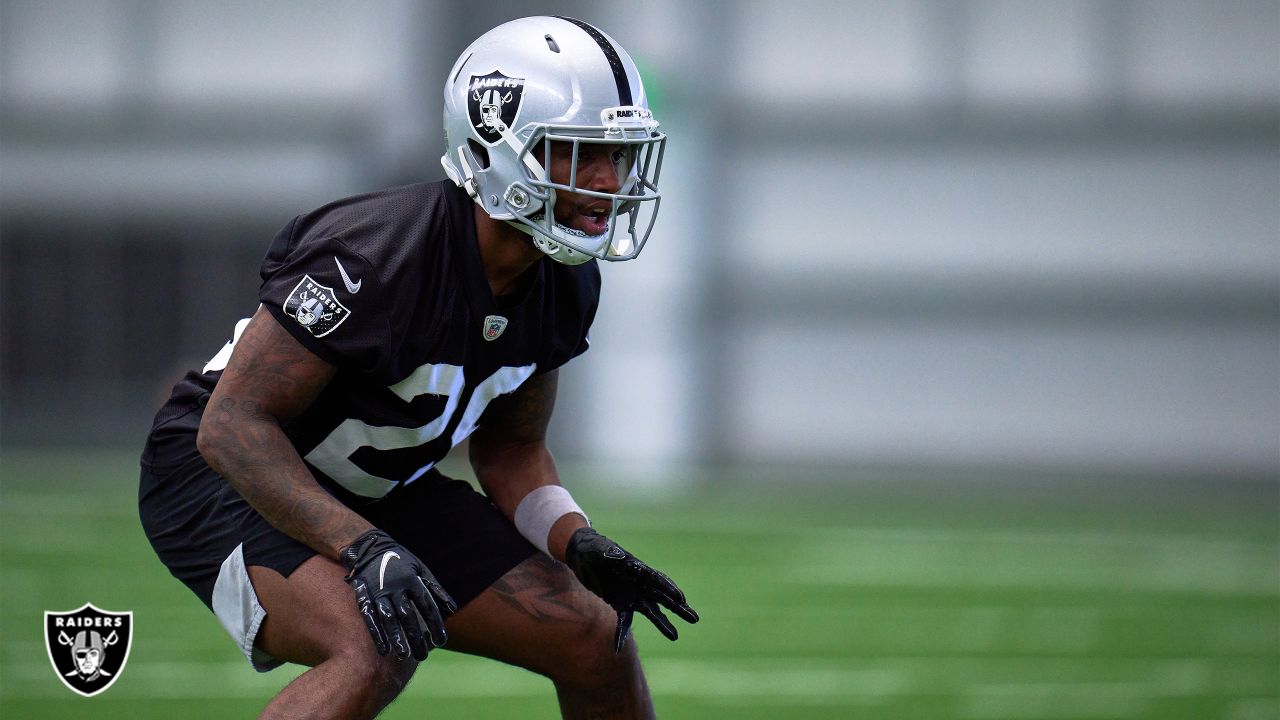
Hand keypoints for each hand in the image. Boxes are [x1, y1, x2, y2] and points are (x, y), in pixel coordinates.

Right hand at [339, 529, 456, 659]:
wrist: (369, 548)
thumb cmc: (401, 562)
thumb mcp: (421, 570)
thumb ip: (435, 590)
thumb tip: (452, 609)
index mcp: (412, 579)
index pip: (426, 605)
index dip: (434, 624)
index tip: (441, 641)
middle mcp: (395, 586)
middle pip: (408, 615)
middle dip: (416, 636)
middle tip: (423, 656)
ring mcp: (378, 592)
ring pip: (388, 618)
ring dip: (396, 638)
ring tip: (404, 656)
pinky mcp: (363, 597)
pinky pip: (369, 618)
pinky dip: (377, 634)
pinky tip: (384, 650)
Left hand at [564, 527, 698, 651]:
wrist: (583, 555)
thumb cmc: (594, 548)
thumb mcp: (599, 549)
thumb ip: (608, 552)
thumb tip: (616, 555)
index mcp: (637, 568)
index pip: (657, 579)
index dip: (669, 589)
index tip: (681, 599)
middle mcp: (639, 583)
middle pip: (662, 597)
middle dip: (678, 608)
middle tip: (694, 618)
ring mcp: (631, 595)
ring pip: (651, 611)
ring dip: (663, 623)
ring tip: (675, 636)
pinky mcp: (619, 604)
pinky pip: (623, 622)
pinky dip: (621, 635)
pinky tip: (619, 649)